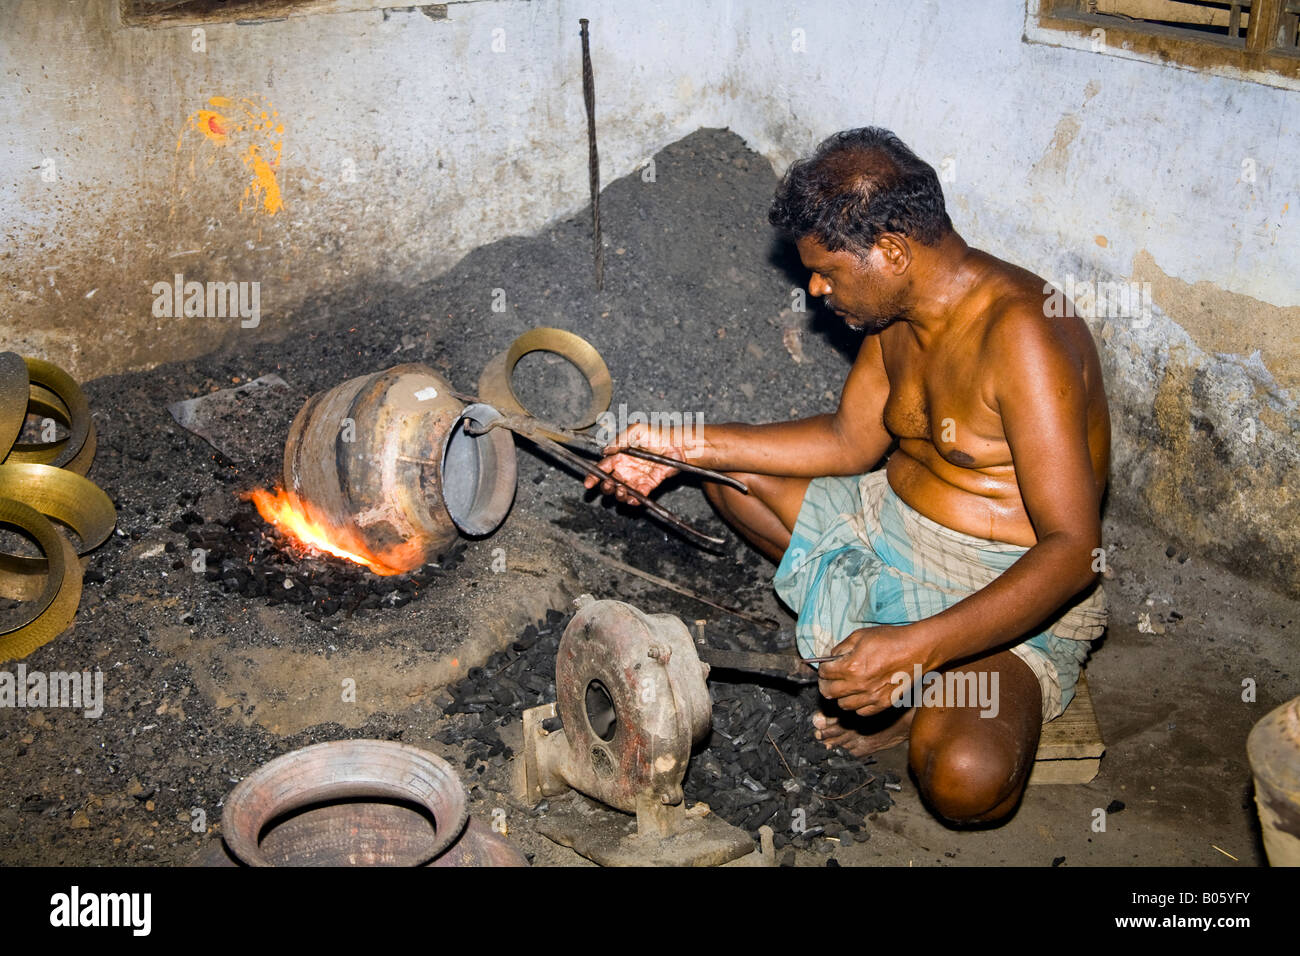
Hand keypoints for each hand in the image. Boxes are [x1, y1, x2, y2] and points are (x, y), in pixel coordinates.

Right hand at [582, 422, 683, 504]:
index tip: (589, 483)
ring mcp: (637, 478)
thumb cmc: (658, 434)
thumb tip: (605, 451)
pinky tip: (633, 498)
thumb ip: (620, 440)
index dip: (594, 476)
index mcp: (620, 456)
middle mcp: (626, 468)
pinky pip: (639, 495)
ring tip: (622, 491)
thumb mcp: (636, 431)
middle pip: (610, 483)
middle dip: (606, 487)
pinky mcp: (649, 484)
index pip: (602, 467)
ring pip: (622, 491)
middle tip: (609, 486)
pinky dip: (635, 500)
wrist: (678, 444)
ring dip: (619, 495)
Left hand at [816, 623, 937, 716]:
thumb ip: (841, 648)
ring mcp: (872, 697)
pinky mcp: (884, 703)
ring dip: (840, 697)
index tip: (825, 668)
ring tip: (844, 688)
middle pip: (829, 693)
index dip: (822, 669)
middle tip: (828, 680)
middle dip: (825, 685)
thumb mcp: (860, 636)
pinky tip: (859, 695)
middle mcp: (859, 685)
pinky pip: (862, 712)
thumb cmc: (890, 640)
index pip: (824, 674)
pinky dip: (857, 706)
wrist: (917, 649)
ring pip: (843, 706)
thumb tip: (831, 658)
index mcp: (851, 667)